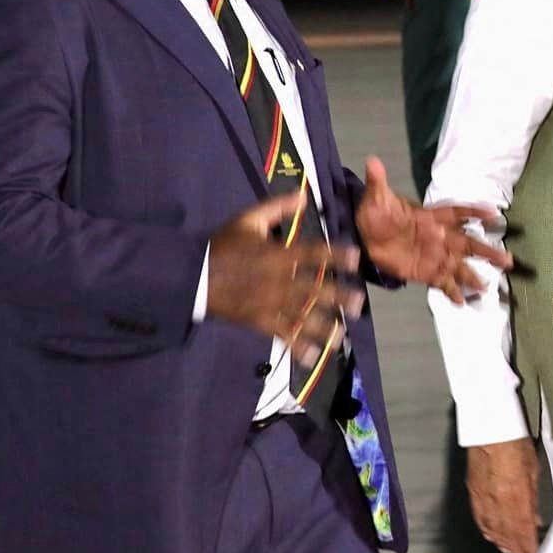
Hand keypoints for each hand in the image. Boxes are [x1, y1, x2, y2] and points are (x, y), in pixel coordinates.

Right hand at [206, 191, 361, 359]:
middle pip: (315, 290)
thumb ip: (276, 208)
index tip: (356, 258)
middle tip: (359, 304)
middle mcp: (279, 282)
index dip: (336, 255)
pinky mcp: (259, 321)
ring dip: (324, 328)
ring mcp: (270, 304)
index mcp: (278, 256)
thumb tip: (303, 196)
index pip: (313, 254)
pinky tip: (312, 357)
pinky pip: (281, 334)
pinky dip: (297, 346)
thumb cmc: (222, 247)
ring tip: (341, 338)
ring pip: (302, 317)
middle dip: (339, 297)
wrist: (193, 278)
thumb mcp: (247, 221)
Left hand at [353, 157, 511, 303]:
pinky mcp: (425, 273)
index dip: (475, 213)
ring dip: (474, 276)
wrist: (364, 238)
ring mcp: (435, 257)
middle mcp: (440, 238)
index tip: (494, 215)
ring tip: (488, 288)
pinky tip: (462, 302)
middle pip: (469, 245)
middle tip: (508, 260)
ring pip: (460, 267)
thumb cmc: (375, 215)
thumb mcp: (376, 198)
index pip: (457, 213)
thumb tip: (372, 161)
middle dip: (488, 252)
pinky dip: (452, 292)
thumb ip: (378, 183)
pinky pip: (443, 283)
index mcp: (431, 218)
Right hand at [467, 438, 541, 552]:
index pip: (522, 529)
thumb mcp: (533, 471)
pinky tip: (490, 535)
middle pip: (506, 532)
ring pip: (491, 528)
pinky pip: (479, 518)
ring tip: (508, 551)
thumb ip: (532, 499)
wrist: (489, 429)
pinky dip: (486, 530)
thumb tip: (534, 519)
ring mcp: (482, 497)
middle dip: (515, 547)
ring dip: (501, 542)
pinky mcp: (473, 492)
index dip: (527, 545)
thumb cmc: (514, 443)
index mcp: (514, 495)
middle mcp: (496, 500)